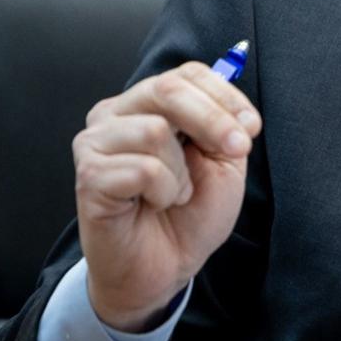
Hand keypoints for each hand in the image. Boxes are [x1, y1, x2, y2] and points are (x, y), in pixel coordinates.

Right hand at [71, 62, 261, 331]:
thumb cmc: (191, 212)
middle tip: (236, 149)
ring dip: (182, 171)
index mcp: (149, 102)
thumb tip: (234, 110)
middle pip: (168, 89)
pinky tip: (154, 204)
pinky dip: (164, 191)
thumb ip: (225, 125)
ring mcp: (96, 142)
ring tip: (175, 193)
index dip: (226, 96)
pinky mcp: (89, 175)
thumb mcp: (222, 161)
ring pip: (156, 130)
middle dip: (214, 120)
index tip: (252, 128)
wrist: (167, 267)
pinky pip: (143, 169)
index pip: (188, 73)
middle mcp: (116, 113)